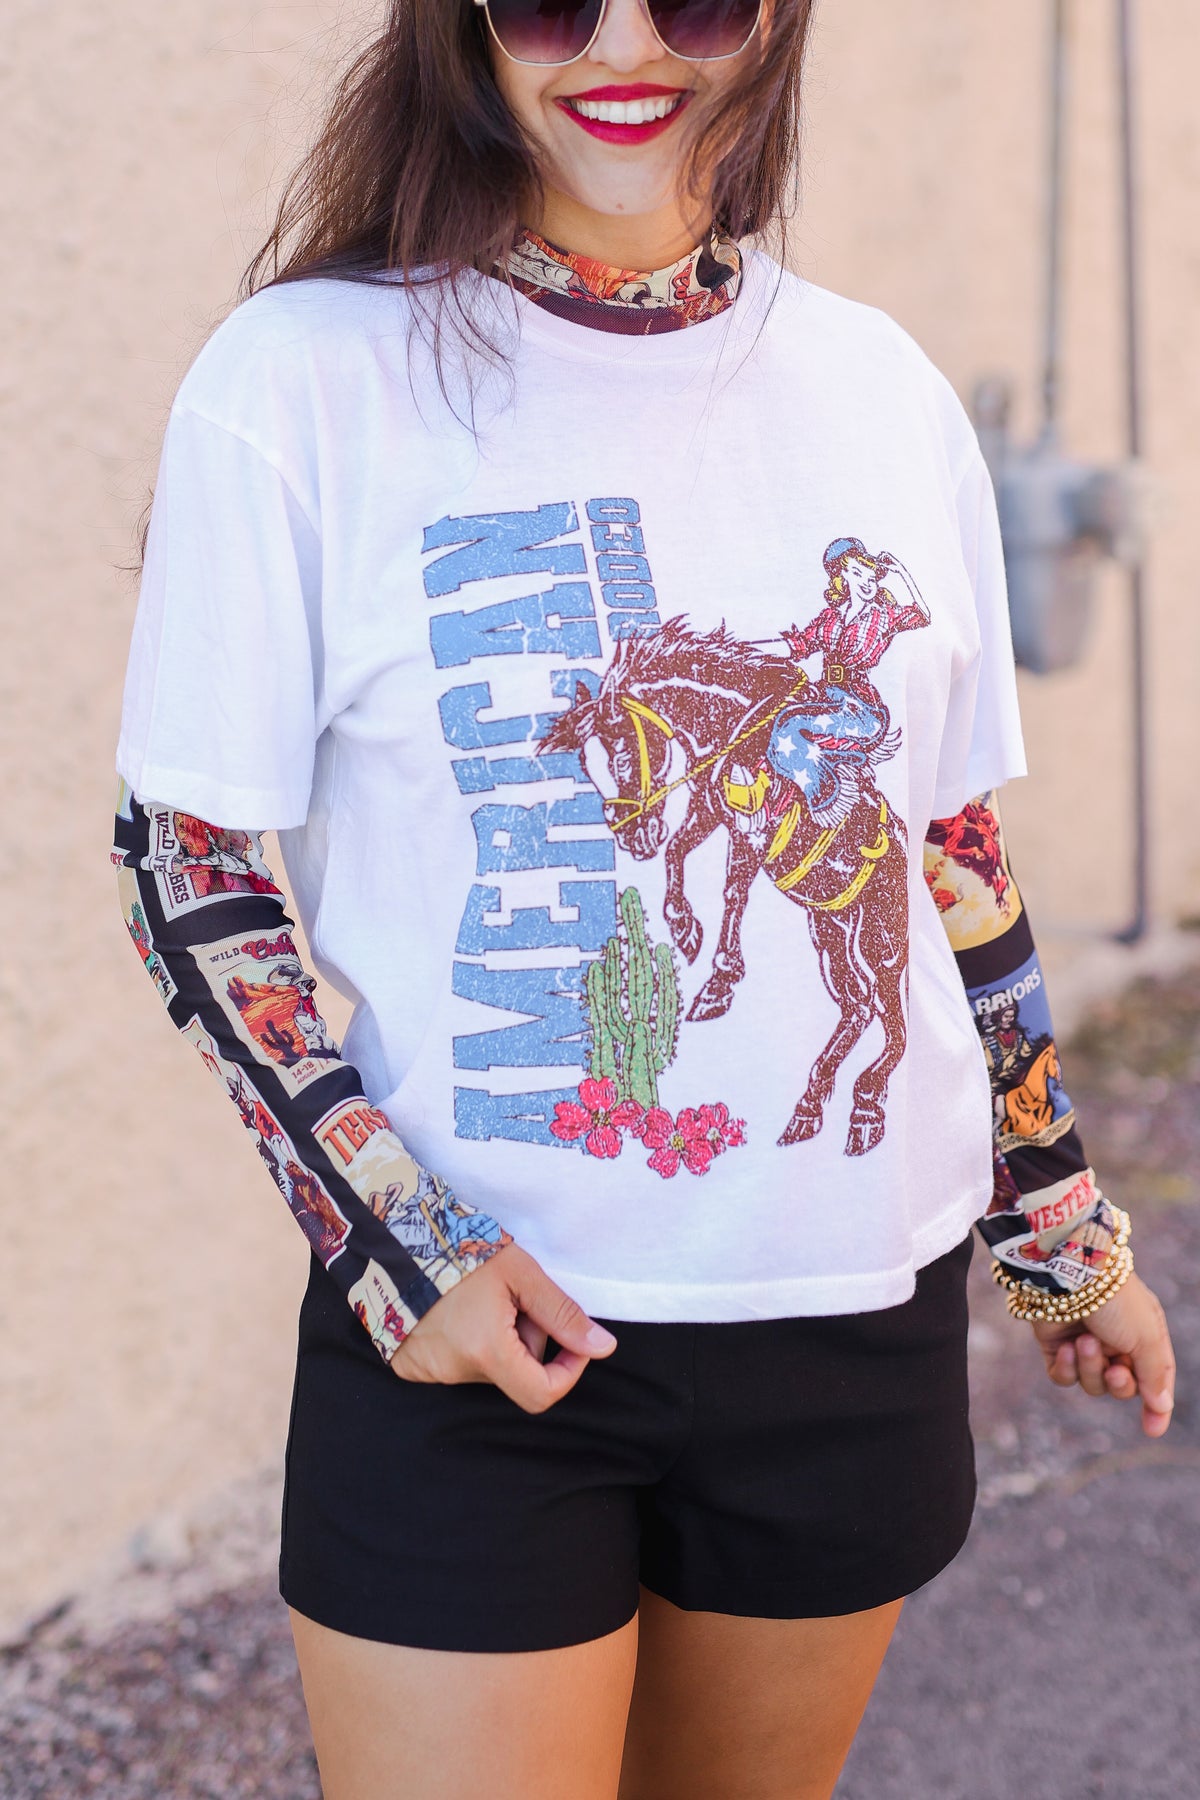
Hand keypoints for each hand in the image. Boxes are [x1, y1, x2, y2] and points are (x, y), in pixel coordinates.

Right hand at [389, 1243, 616, 1414]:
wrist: (399, 1238)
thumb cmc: (462, 1250)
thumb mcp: (522, 1274)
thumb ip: (563, 1314)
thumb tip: (603, 1348)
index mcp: (487, 1352)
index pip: (542, 1394)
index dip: (567, 1371)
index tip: (571, 1340)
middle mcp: (455, 1372)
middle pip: (515, 1375)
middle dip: (528, 1342)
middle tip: (515, 1300)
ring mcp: (429, 1372)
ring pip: (488, 1368)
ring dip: (498, 1342)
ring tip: (483, 1300)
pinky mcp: (412, 1366)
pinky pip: (457, 1365)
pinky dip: (469, 1344)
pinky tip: (459, 1312)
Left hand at [1032, 1271, 1175, 1438]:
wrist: (1069, 1270)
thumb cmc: (1115, 1299)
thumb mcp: (1147, 1336)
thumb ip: (1154, 1374)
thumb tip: (1161, 1405)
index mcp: (1145, 1335)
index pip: (1154, 1379)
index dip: (1155, 1405)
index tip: (1152, 1430)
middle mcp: (1116, 1341)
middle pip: (1121, 1387)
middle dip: (1119, 1384)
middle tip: (1115, 1370)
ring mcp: (1085, 1343)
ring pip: (1091, 1383)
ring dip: (1089, 1367)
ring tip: (1084, 1341)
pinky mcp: (1056, 1344)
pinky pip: (1063, 1376)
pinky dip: (1066, 1368)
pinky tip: (1067, 1347)